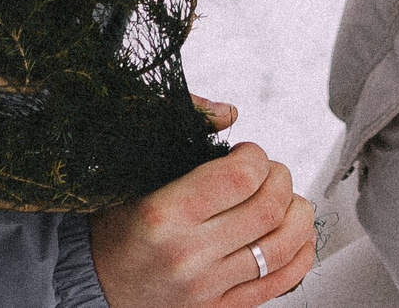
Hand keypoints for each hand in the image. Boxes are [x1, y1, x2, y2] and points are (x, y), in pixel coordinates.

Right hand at [88, 140, 315, 307]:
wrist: (97, 285)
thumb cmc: (120, 225)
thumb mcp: (137, 172)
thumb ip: (183, 133)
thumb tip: (230, 112)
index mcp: (164, 214)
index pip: (241, 177)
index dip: (256, 156)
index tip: (246, 153)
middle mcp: (187, 255)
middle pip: (269, 209)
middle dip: (281, 178)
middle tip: (268, 173)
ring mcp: (206, 288)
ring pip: (282, 246)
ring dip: (297, 213)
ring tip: (285, 201)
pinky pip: (280, 282)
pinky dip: (300, 254)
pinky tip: (294, 234)